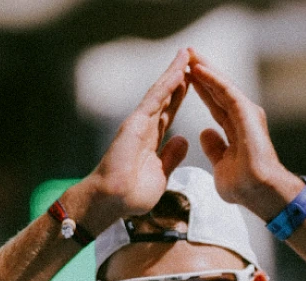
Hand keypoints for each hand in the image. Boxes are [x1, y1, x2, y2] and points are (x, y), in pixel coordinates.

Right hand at [86, 48, 192, 222]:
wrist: (112, 201)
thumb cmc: (130, 195)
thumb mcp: (160, 174)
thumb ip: (170, 156)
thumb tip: (182, 140)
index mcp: (150, 140)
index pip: (169, 112)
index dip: (180, 96)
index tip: (194, 82)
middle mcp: (144, 127)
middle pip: (165, 97)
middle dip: (179, 78)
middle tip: (192, 58)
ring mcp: (139, 123)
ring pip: (160, 92)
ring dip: (174, 72)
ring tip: (187, 54)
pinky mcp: (135, 123)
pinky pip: (155, 99)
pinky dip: (167, 83)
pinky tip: (179, 70)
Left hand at [187, 50, 302, 219]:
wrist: (258, 192)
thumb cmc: (244, 186)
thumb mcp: (221, 166)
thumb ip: (215, 148)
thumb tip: (205, 133)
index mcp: (235, 129)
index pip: (215, 104)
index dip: (201, 89)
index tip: (185, 77)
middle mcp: (242, 118)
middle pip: (218, 90)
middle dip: (203, 72)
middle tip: (187, 54)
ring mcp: (246, 114)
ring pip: (223, 85)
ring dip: (206, 69)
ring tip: (190, 54)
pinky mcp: (247, 113)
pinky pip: (227, 91)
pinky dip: (213, 79)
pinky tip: (199, 69)